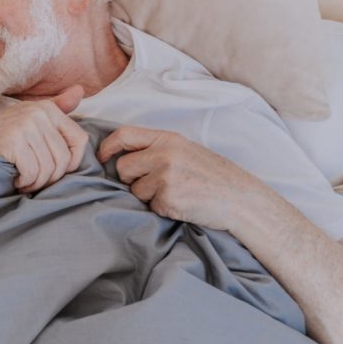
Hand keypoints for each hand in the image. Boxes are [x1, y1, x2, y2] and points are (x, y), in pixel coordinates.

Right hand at [0, 86, 87, 192]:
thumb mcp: (28, 120)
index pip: (79, 140)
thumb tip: (80, 91)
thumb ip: (56, 108)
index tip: (52, 168)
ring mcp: (25, 125)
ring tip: (21, 178)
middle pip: (64, 159)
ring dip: (35, 182)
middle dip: (49, 177)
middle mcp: (37, 112)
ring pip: (49, 169)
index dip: (70, 162)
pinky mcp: (13, 140)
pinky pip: (33, 173)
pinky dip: (23, 182)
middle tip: (31, 177)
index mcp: (46, 108)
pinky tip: (13, 178)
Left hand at [96, 126, 260, 229]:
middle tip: (152, 183)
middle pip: (123, 167)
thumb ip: (156, 148)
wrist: (240, 199)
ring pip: (135, 190)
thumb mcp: (185, 150)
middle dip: (129, 179)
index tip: (102, 157)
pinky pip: (150, 206)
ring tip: (175, 192)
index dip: (108, 146)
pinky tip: (182, 204)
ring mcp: (166, 177)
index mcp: (167, 139)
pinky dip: (162, 208)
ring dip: (148, 196)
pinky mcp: (168, 200)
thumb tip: (121, 156)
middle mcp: (164, 155)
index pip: (124, 135)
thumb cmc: (212, 175)